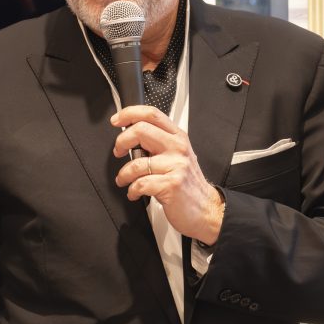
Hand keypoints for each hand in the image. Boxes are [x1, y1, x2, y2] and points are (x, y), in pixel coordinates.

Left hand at [112, 105, 223, 244]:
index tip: (116, 120)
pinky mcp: (171, 185)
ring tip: (124, 180)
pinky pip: (140, 184)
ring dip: (124, 174)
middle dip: (121, 141)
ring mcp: (176, 165)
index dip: (129, 113)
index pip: (152, 114)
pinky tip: (135, 192)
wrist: (206, 209)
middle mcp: (178, 147)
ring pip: (136, 162)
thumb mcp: (177, 156)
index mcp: (178, 137)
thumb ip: (158, 143)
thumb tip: (130, 136)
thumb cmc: (188, 184)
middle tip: (118, 152)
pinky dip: (132, 190)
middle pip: (141, 130)